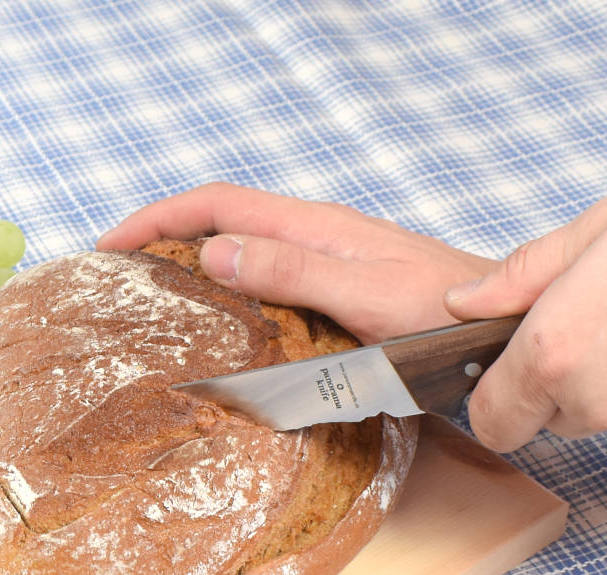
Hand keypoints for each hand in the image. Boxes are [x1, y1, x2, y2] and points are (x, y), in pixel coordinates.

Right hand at [96, 182, 496, 343]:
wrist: (497, 337)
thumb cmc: (443, 319)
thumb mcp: (364, 295)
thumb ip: (292, 271)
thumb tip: (213, 251)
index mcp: (313, 229)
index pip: (218, 205)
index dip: (158, 218)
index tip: (109, 245)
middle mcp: (313, 239)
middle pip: (221, 221)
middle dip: (162, 237)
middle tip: (116, 274)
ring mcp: (323, 265)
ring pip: (240, 251)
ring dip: (189, 264)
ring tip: (150, 298)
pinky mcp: (331, 293)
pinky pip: (262, 282)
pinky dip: (223, 292)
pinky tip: (215, 323)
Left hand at [444, 189, 606, 450]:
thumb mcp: (599, 228)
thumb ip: (520, 276)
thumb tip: (462, 305)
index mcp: (552, 354)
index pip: (489, 422)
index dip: (492, 396)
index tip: (503, 364)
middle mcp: (592, 397)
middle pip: (544, 421)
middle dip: (547, 385)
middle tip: (582, 324)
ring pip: (595, 415)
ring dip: (599, 381)